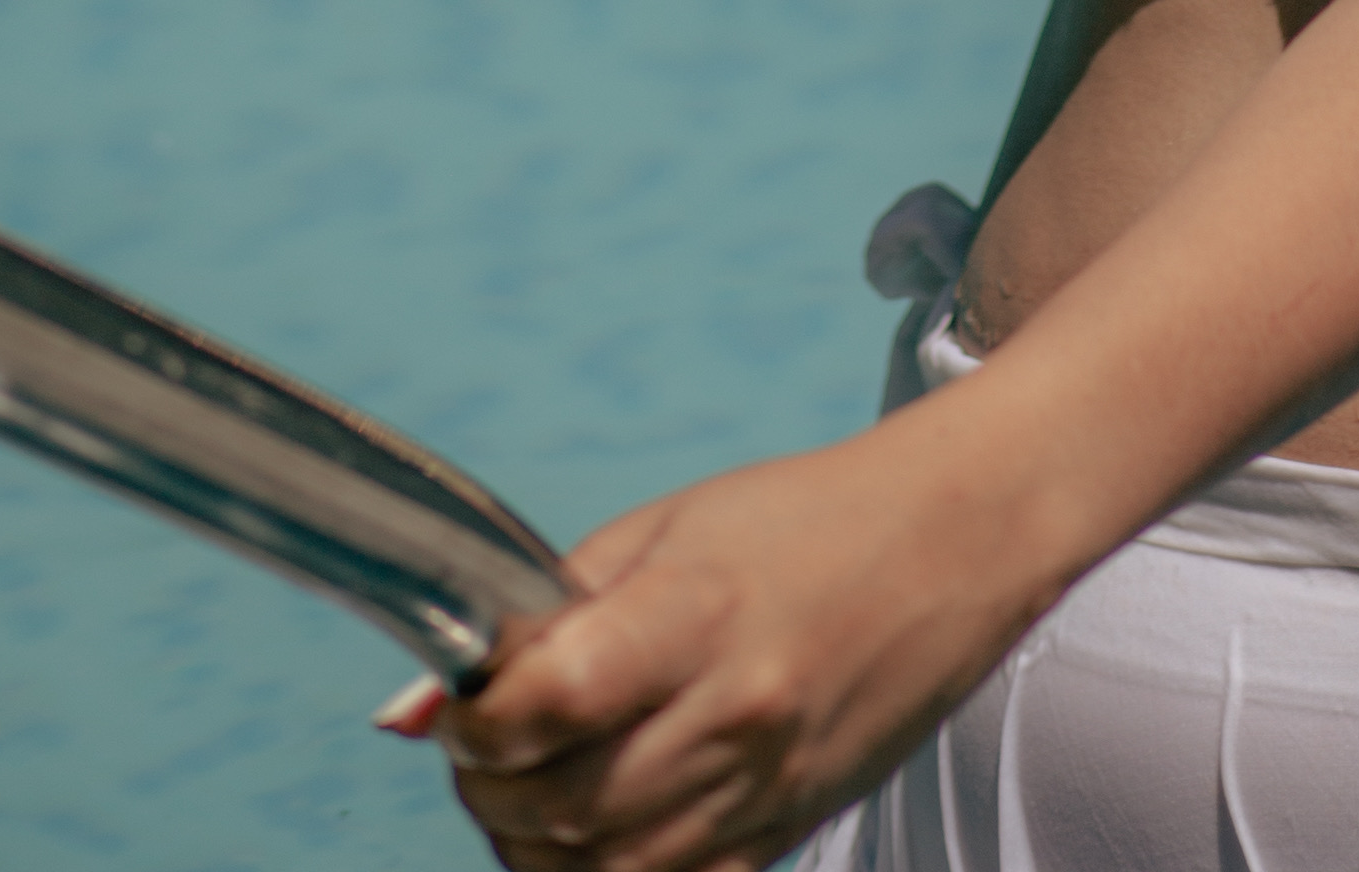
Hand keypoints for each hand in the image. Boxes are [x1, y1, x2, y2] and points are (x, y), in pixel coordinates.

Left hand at [393, 400, 1071, 868]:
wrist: (953, 548)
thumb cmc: (801, 520)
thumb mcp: (666, 526)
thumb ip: (541, 613)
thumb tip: (405, 710)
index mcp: (698, 611)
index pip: (550, 697)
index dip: (477, 712)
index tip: (466, 695)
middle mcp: (731, 714)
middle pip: (555, 802)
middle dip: (485, 783)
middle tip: (485, 740)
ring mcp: (759, 790)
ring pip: (592, 871)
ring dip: (529, 840)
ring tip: (533, 779)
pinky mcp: (778, 842)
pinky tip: (589, 827)